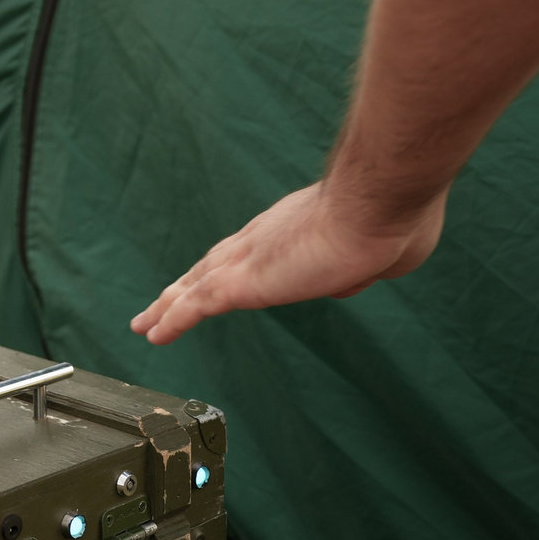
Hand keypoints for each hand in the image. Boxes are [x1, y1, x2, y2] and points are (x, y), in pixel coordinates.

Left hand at [130, 181, 446, 341]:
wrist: (378, 204)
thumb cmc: (393, 221)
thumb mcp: (385, 253)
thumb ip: (362, 268)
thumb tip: (347, 281)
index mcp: (296, 228)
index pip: (256, 249)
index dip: (237, 265)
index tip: (221, 277)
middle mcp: (263, 237)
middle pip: (214, 263)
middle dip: (189, 283)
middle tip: (165, 299)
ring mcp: (249, 257)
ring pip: (196, 284)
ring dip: (168, 305)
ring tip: (145, 323)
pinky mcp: (242, 282)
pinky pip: (195, 306)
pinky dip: (172, 320)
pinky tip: (152, 334)